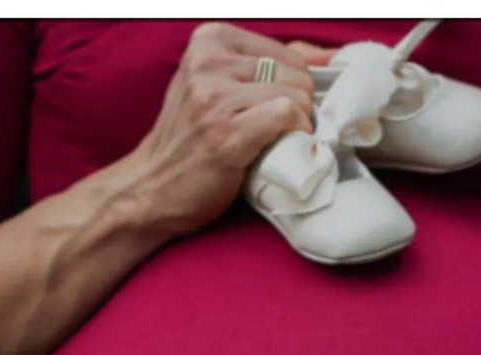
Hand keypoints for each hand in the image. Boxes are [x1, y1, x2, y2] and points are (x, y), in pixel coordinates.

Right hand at [121, 23, 325, 238]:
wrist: (151, 188)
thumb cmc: (193, 139)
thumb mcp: (218, 86)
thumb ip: (267, 65)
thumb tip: (329, 57)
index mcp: (209, 40)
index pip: (289, 53)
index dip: (296, 88)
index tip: (279, 110)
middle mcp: (207, 62)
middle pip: (296, 74)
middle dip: (298, 106)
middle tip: (276, 131)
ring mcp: (213, 97)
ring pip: (295, 96)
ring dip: (296, 125)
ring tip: (274, 141)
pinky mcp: (224, 133)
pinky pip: (285, 116)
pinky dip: (293, 135)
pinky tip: (277, 148)